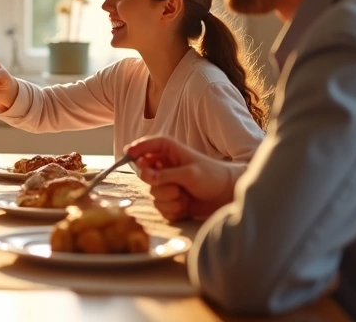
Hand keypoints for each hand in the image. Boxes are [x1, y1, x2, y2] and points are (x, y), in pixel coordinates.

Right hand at [124, 136, 239, 221]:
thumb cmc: (212, 177)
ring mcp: (167, 185)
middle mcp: (165, 168)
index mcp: (170, 152)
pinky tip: (185, 206)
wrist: (228, 196)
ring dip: (169, 198)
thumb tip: (143, 174)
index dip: (136, 149)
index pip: (147, 146)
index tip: (127, 154)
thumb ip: (164, 174)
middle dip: (158, 184)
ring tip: (184, 196)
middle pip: (145, 175)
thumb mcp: (189, 173)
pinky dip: (173, 209)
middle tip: (174, 186)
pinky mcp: (171, 202)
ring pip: (153, 194)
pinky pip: (161, 208)